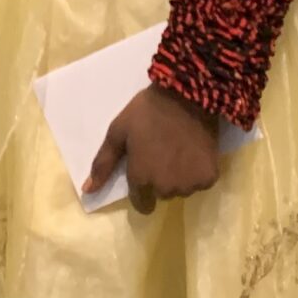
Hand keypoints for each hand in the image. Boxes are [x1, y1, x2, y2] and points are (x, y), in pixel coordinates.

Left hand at [84, 84, 220, 213]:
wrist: (187, 94)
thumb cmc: (148, 111)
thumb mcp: (118, 131)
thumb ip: (103, 164)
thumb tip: (88, 191)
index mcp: (141, 179)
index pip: (141, 203)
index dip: (142, 188)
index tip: (146, 168)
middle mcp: (165, 188)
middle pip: (162, 194)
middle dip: (161, 179)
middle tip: (163, 152)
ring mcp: (189, 184)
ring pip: (182, 190)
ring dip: (180, 176)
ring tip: (179, 150)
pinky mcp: (209, 178)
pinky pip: (201, 182)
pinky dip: (198, 171)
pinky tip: (194, 151)